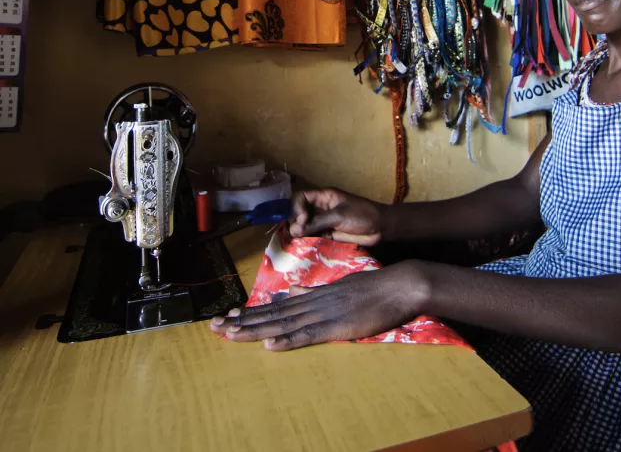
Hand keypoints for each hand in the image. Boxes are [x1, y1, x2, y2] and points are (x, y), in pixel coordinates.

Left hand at [209, 261, 428, 349]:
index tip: (226, 316)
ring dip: (255, 330)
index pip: (276, 305)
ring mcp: (323, 314)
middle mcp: (312, 303)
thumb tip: (292, 291)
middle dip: (242, 322)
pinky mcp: (336, 326)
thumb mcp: (340, 287)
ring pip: (282, 324)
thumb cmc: (373, 288)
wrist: (398, 284)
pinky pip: (308, 336)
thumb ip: (314, 291)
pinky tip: (269, 345)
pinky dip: (287, 340)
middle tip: (213, 328)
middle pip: (271, 314)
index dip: (250, 312)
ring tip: (230, 335)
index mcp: (313, 296)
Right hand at [289, 188, 383, 245]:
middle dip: (296, 222)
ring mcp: (324, 221)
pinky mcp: (328, 234)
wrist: (381, 228)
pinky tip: (306, 245)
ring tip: (300, 240)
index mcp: (324, 197)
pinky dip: (308, 240)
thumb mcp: (338, 216)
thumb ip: (317, 222)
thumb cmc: (362, 215)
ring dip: (300, 233)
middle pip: (300, 212)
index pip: (301, 197)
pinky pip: (313, 236)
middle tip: (297, 233)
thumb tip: (295, 230)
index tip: (302, 219)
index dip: (297, 208)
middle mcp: (321, 208)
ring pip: (305, 226)